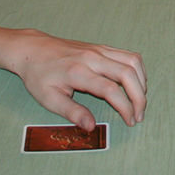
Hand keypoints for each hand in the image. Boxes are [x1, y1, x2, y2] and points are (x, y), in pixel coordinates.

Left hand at [6, 30, 147, 128]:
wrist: (33, 49)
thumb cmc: (39, 75)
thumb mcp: (49, 99)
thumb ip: (72, 113)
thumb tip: (91, 127)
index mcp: (78, 73)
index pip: (111, 90)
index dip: (125, 107)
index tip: (129, 121)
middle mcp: (92, 58)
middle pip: (127, 74)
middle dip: (139, 97)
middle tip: (139, 115)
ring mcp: (99, 49)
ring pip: (132, 61)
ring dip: (141, 82)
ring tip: (139, 100)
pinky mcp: (102, 47)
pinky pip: (128, 55)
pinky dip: (137, 69)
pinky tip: (135, 83)